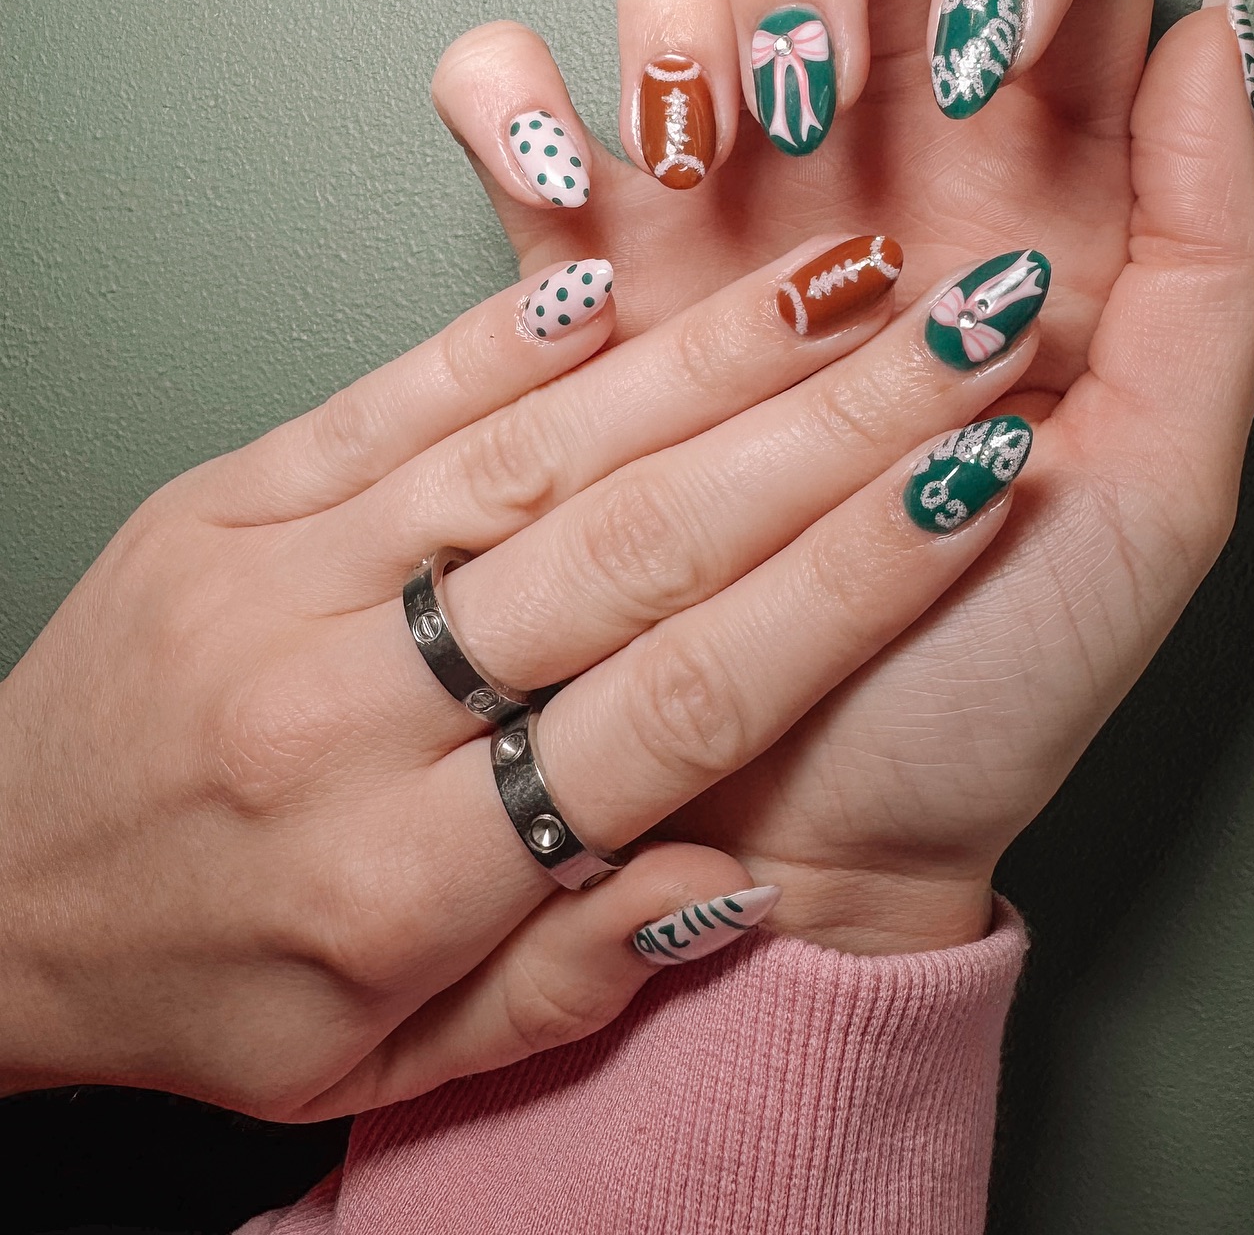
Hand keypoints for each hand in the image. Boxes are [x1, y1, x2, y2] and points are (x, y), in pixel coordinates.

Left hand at [0, 233, 1037, 1116]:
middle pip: (636, 548)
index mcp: (409, 872)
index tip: (967, 487)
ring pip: (535, 453)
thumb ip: (568, 976)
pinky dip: (518, 333)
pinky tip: (627, 275)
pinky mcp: (226, 495)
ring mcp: (277, 578)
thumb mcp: (385, 1061)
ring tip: (844, 285)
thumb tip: (730, 879)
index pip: (682, 701)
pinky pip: (393, 396)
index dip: (846, 586)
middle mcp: (347, 707)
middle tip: (962, 335)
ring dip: (710, 360)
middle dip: (828, 431)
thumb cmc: (203, 986)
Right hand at [429, 0, 1253, 951]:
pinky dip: (516, 99)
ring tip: (693, 156)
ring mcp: (724, 232)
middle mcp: (875, 191)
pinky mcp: (593, 297)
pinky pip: (523, 120)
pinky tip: (559, 168)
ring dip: (675, 15)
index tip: (985, 70)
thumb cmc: (985, 683)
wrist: (820, 825)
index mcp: (1027, 206)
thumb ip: (1219, 263)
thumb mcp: (1160, 488)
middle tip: (814, 97)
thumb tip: (1210, 38)